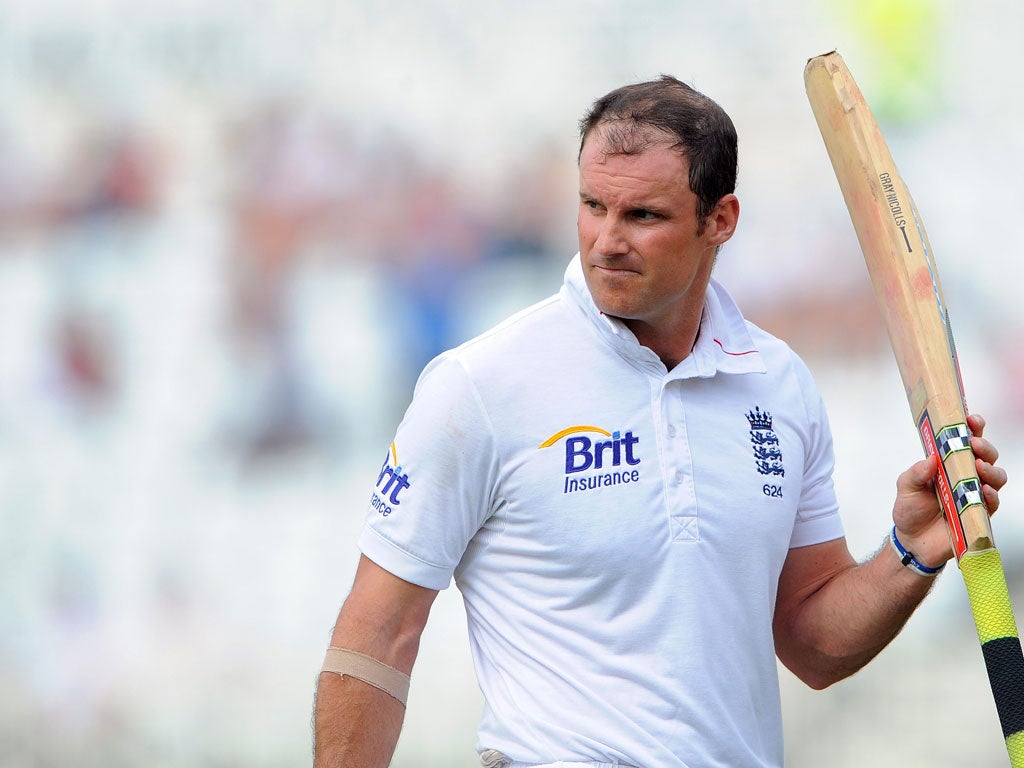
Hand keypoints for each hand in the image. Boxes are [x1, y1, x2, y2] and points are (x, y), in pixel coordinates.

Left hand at [891, 413, 1006, 568]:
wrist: (913, 542)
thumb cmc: (910, 510)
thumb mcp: (904, 487)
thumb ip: (915, 473)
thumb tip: (930, 459)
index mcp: (949, 464)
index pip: (966, 441)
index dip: (972, 428)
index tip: (970, 418)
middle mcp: (966, 476)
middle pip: (987, 456)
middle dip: (984, 446)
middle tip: (974, 444)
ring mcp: (975, 495)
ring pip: (996, 477)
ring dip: (991, 469)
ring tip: (979, 467)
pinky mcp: (979, 514)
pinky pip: (993, 502)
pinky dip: (991, 495)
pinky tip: (983, 491)